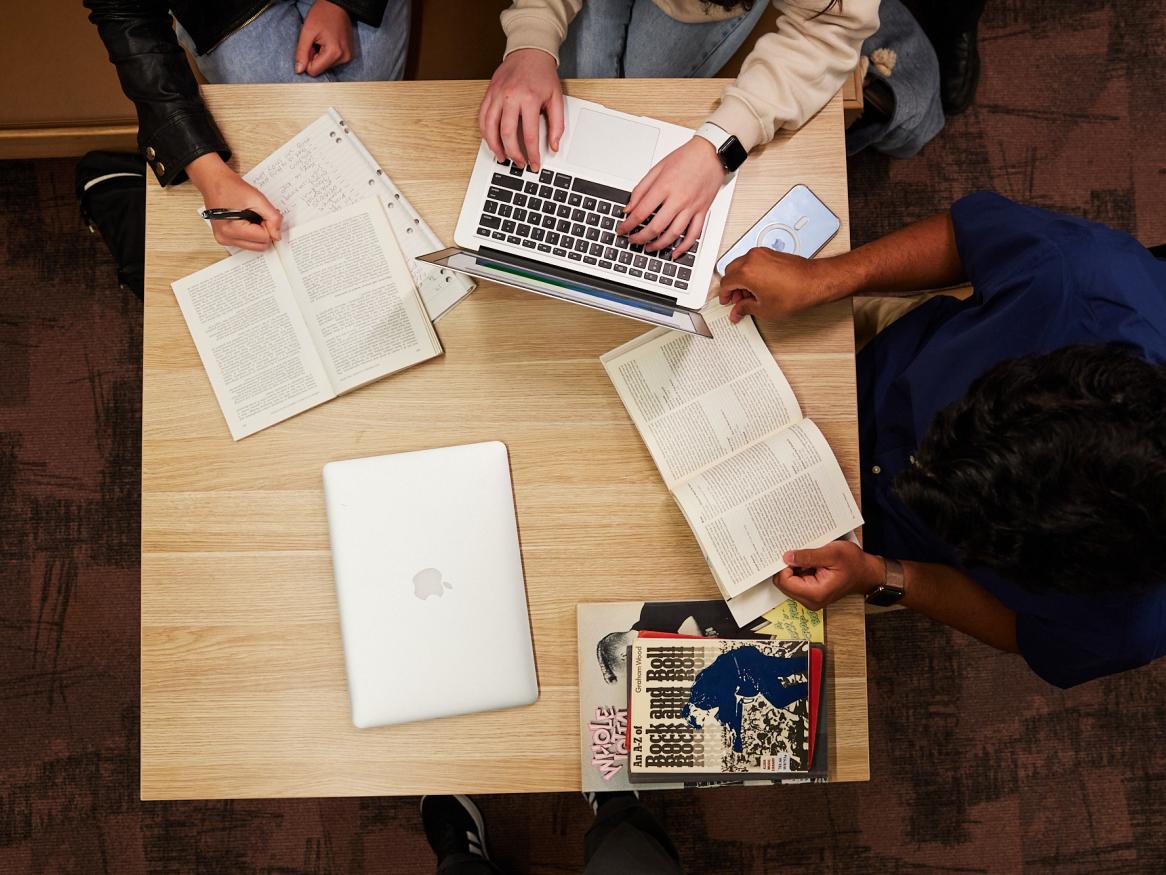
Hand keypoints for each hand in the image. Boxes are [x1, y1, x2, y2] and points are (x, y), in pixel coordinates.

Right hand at [187, 154, 281, 250]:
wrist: (215, 182)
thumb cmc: (231, 187)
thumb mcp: (258, 199)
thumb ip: (273, 218)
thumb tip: (277, 235)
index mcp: (231, 229)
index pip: (264, 239)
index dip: (268, 225)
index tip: (261, 213)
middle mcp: (225, 238)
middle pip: (260, 246)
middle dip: (264, 230)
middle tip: (257, 214)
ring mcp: (224, 240)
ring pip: (255, 246)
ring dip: (257, 233)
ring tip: (249, 216)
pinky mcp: (225, 239)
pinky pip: (247, 243)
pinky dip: (251, 234)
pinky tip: (244, 220)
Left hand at [295, 0, 352, 76]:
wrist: (337, 6)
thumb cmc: (322, 14)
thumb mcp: (307, 32)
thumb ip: (301, 52)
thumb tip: (299, 70)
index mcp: (334, 53)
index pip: (314, 70)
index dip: (307, 59)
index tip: (310, 45)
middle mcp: (344, 58)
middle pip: (321, 69)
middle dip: (315, 57)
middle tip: (317, 41)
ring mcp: (347, 57)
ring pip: (326, 66)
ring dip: (321, 55)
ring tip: (323, 40)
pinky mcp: (348, 55)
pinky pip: (333, 61)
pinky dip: (327, 53)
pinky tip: (329, 41)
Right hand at [479, 48, 563, 170]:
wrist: (529, 52)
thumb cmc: (543, 75)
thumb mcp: (556, 98)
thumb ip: (557, 125)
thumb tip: (554, 146)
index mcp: (530, 98)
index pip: (529, 135)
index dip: (532, 154)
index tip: (534, 164)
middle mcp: (511, 96)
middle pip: (507, 134)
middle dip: (513, 154)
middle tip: (519, 163)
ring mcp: (497, 95)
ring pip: (490, 127)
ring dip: (495, 146)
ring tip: (502, 157)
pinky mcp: (489, 93)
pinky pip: (483, 117)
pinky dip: (485, 132)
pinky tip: (492, 141)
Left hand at [616, 138, 723, 256]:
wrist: (712, 153)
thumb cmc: (686, 157)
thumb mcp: (657, 168)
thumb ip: (641, 189)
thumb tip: (628, 208)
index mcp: (664, 187)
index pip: (641, 213)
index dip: (627, 225)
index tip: (622, 230)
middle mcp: (678, 199)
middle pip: (655, 228)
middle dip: (640, 238)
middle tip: (632, 240)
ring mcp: (691, 207)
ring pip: (673, 234)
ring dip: (658, 245)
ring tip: (649, 248)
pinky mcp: (702, 211)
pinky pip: (694, 234)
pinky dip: (684, 247)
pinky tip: (675, 253)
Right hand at [719, 248, 845, 323]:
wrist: (815, 282)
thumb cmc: (795, 293)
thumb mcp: (765, 309)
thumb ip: (746, 309)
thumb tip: (739, 310)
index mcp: (746, 272)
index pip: (725, 283)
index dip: (724, 295)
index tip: (727, 301)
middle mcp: (752, 259)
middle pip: (731, 271)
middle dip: (732, 286)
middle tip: (737, 299)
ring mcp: (762, 254)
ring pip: (741, 264)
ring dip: (741, 278)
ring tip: (749, 294)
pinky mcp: (771, 253)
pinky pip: (753, 261)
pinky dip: (751, 271)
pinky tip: (758, 285)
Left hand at [774, 541, 885, 610]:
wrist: (866, 573)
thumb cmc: (854, 563)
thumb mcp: (832, 553)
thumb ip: (808, 556)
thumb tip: (787, 557)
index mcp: (815, 593)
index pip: (784, 582)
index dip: (783, 566)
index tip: (790, 552)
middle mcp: (811, 600)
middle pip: (784, 583)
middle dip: (788, 567)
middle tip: (798, 552)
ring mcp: (810, 599)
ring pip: (788, 582)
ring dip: (794, 568)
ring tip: (808, 557)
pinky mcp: (811, 594)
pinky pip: (796, 582)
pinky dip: (799, 570)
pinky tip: (809, 561)